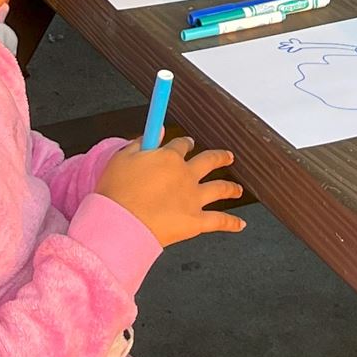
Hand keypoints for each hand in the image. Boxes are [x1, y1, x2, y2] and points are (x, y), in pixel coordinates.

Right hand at [96, 134, 244, 244]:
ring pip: (219, 188)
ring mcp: (193, 198)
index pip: (181, 145)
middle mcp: (186, 175)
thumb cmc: (116, 193)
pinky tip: (240, 223)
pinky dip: (231, 223)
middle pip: (208, 161)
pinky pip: (219, 221)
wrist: (121, 224)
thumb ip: (140, 143)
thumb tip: (156, 132)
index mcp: (169, 158)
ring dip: (231, 188)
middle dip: (219, 157)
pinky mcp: (196, 221)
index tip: (187, 143)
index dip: (185, 144)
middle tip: (226, 157)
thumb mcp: (121, 158)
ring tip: (237, 189)